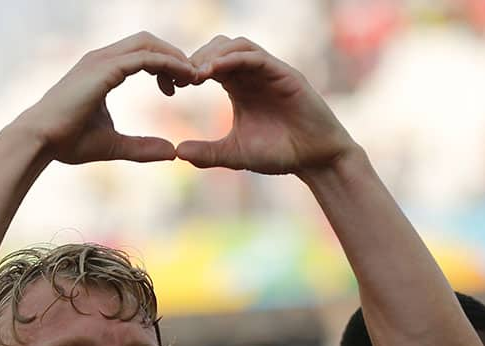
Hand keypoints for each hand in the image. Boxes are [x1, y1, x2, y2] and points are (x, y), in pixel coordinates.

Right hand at [15, 32, 196, 164]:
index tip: (177, 88)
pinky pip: (145, 57)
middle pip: (148, 41)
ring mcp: (102, 60)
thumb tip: (172, 153)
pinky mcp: (104, 69)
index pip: (141, 53)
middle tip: (192, 80)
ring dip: (175, 57)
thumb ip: (142, 147)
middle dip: (173, 56)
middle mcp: (101, 58)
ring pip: (149, 43)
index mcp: (101, 70)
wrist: (40, 140)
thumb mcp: (113, 145)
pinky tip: (183, 79)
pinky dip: (168, 64)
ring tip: (194, 78)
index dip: (164, 65)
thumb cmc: (67, 142)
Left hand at [177, 36, 356, 174]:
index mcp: (239, 86)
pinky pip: (257, 57)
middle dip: (196, 57)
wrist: (314, 160)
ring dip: (213, 54)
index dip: (188, 69)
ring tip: (195, 73)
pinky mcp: (285, 74)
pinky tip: (215, 71)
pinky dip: (234, 59)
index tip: (171, 85)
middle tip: (179, 77)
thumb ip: (208, 152)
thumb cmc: (279, 154)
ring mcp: (270, 71)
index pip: (209, 63)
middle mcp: (253, 74)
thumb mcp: (235, 154)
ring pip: (237, 46)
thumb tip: (177, 152)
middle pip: (219, 47)